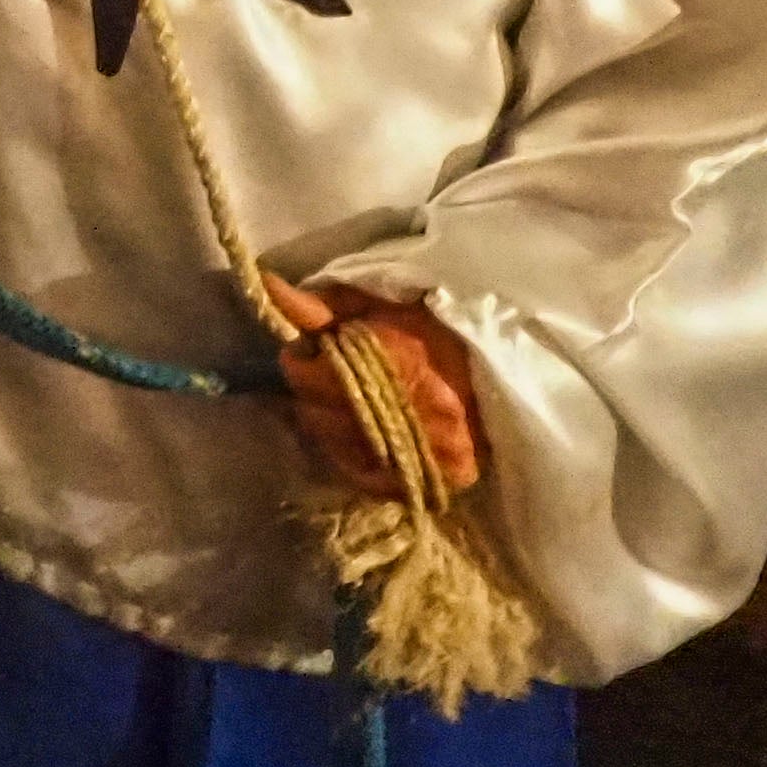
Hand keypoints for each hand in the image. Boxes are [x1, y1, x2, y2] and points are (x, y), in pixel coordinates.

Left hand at [271, 276, 482, 494]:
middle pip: (315, 412)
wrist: (498, 378)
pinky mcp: (425, 479)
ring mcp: (415, 452)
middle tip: (334, 377)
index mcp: (389, 362)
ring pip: (332, 444)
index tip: (315, 351)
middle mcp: (402, 412)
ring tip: (352, 402)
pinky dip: (351, 453)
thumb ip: (323, 305)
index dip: (304, 359)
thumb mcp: (381, 307)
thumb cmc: (434, 334)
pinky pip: (359, 472)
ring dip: (328, 421)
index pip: (308, 375)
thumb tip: (268, 286)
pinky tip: (364, 432)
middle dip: (314, 390)